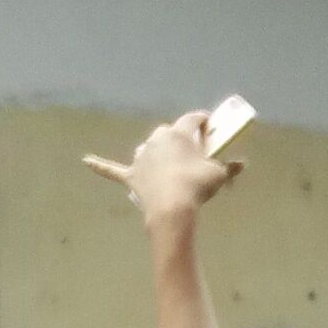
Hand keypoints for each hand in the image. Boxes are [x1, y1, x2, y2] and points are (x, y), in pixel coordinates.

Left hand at [82, 109, 238, 227]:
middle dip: (179, 139)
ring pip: (148, 148)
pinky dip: (100, 165)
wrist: (173, 208)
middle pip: (168, 132)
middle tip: (193, 152)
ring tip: (168, 165)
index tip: (211, 125)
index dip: (203, 121)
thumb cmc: (197, 186)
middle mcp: (157, 138)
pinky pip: (112, 169)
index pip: (193, 119)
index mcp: (179, 133)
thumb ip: (229, 167)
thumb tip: (242, 164)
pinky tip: (86, 161)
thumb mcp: (219, 175)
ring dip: (157, 153)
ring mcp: (141, 156)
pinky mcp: (131, 175)